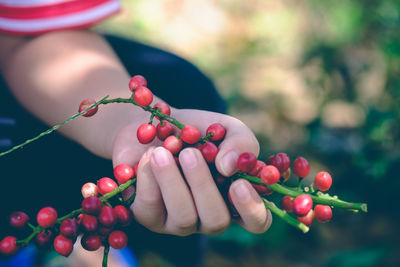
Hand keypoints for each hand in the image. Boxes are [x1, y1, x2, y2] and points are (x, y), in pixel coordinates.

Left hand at [112, 109, 271, 235]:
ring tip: (160, 151)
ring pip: (183, 218)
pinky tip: (148, 155)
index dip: (252, 209)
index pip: (257, 221)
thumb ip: (241, 142)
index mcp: (234, 198)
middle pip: (216, 221)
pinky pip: (150, 208)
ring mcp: (179, 222)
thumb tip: (229, 167)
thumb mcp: (226, 128)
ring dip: (172, 181)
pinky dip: (149, 178)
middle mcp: (209, 216)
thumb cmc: (198, 131)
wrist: (155, 125)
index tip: (239, 183)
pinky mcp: (150, 217)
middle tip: (190, 154)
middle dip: (203, 186)